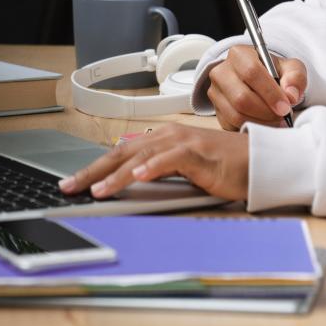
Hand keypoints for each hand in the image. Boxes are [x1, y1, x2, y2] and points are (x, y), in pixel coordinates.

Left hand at [58, 123, 248, 201]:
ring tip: (96, 190)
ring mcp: (182, 142)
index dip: (95, 167)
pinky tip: (136, 177)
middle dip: (93, 170)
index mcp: (162, 138)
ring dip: (116, 174)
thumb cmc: (222, 165)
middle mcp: (168, 136)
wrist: (255, 161)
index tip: (74, 182)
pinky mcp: (197, 154)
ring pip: (141, 157)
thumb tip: (130, 177)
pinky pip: (169, 160)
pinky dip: (151, 168)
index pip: (121, 152)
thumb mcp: (182, 168)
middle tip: (70, 186)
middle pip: (123, 152)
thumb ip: (158, 168)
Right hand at [207, 45, 306, 130]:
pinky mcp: (217, 111)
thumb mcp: (290, 68)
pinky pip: (232, 126)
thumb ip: (296, 77)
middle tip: (283, 116)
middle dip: (266, 112)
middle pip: (241, 98)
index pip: (251, 72)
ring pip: (236, 115)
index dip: (270, 93)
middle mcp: (221, 72)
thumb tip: (291, 95)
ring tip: (277, 121)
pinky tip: (265, 123)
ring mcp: (216, 93)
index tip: (286, 107)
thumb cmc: (274, 72)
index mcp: (239, 54)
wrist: (260, 80)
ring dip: (261, 123)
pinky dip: (252, 128)